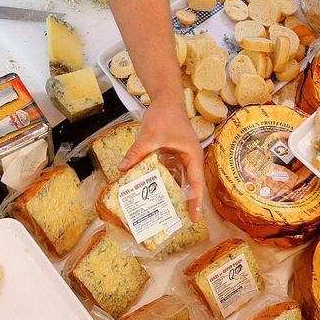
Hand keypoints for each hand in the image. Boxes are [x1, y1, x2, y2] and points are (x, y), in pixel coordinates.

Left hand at [120, 102, 207, 219]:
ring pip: (179, 178)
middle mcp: (190, 158)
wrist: (165, 99)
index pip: (196, 183)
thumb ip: (137, 152)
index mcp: (192, 155)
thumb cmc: (165, 115)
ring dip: (173, 192)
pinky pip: (170, 170)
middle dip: (184, 202)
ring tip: (165, 210)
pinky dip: (163, 180)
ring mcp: (182, 156)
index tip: (194, 219)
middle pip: (190, 184)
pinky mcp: (174, 153)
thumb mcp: (150, 136)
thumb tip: (122, 169)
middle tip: (177, 221)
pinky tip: (153, 189)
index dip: (195, 202)